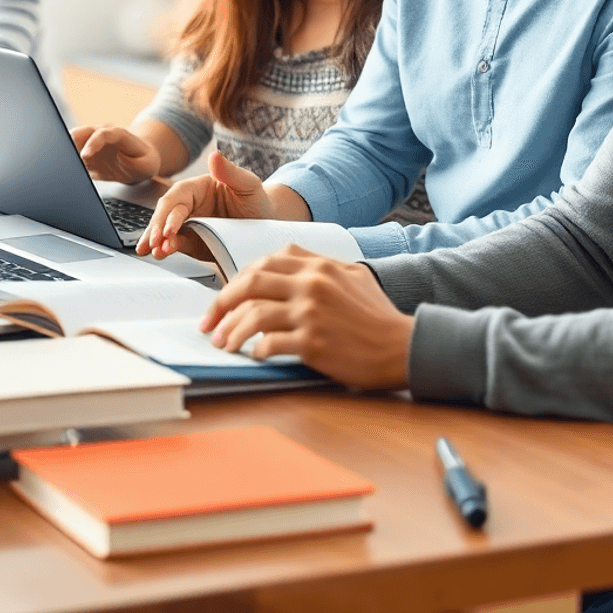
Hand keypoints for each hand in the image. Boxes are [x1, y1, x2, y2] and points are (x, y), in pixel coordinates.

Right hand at [71, 124, 160, 182]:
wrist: (140, 162)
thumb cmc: (145, 161)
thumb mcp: (148, 165)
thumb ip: (137, 163)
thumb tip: (120, 159)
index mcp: (118, 135)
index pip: (102, 134)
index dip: (92, 143)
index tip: (85, 156)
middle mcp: (102, 137)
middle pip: (81, 132)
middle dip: (70, 142)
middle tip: (64, 157)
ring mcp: (92, 146)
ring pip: (72, 143)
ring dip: (66, 153)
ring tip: (62, 168)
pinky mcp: (86, 158)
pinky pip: (73, 158)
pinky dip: (67, 164)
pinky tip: (66, 175)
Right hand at [137, 151, 274, 257]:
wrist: (268, 224)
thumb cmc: (257, 200)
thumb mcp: (249, 184)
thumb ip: (231, 172)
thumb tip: (214, 156)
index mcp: (198, 188)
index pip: (177, 198)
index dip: (169, 213)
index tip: (168, 229)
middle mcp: (190, 205)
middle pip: (166, 214)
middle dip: (157, 228)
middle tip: (154, 243)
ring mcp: (191, 224)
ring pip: (167, 230)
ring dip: (158, 241)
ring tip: (155, 252)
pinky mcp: (194, 241)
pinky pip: (178, 244)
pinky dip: (168, 249)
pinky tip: (163, 253)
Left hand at [200, 244, 412, 388]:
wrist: (402, 344)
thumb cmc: (376, 314)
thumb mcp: (351, 275)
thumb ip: (318, 263)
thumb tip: (286, 257)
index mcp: (318, 265)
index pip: (264, 262)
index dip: (237, 279)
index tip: (224, 297)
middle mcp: (311, 284)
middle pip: (251, 283)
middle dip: (222, 302)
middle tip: (210, 321)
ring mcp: (311, 313)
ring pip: (254, 315)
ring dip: (231, 330)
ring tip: (222, 343)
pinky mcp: (313, 342)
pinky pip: (270, 344)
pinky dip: (256, 350)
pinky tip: (253, 355)